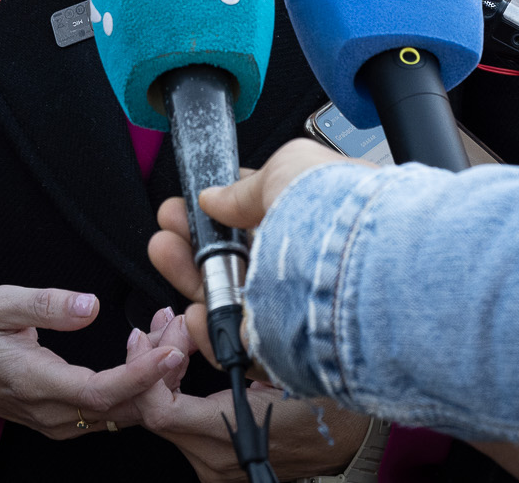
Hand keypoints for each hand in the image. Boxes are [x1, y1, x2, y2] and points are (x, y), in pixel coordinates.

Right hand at [0, 285, 184, 438]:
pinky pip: (106, 410)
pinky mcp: (58, 419)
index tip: (170, 351)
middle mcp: (48, 412)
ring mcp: (54, 421)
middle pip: (121, 408)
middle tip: (180, 326)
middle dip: (160, 372)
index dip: (141, 377)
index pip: (100, 392)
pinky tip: (145, 351)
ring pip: (118, 413)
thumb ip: (45, 304)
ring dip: (151, 379)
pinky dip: (134, 385)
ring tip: (168, 331)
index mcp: (32, 383)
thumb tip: (89, 306)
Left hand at [125, 308, 370, 482]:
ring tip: (172, 330)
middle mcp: (215, 459)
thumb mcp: (289, 367)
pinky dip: (174, 385)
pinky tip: (180, 355)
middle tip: (166, 322)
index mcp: (232, 436)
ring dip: (161, 370)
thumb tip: (199, 318)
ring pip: (164, 415)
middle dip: (152, 359)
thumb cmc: (332, 406)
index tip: (163, 334)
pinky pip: (179, 421)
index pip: (160, 410)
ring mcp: (214, 464)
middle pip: (154, 411)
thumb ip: (240, 346)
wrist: (354, 444)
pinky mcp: (216, 458)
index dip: (151, 368)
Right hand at [149, 139, 343, 369]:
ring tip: (165, 252)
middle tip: (168, 224)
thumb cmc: (336, 210)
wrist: (354, 271)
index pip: (263, 216)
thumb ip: (246, 186)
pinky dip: (210, 328)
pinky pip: (237, 342)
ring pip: (231, 297)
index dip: (221, 209)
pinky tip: (195, 311)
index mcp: (318, 220)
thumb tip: (214, 197)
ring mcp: (296, 308)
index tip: (191, 202)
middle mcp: (308, 264)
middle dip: (195, 239)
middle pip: (239, 257)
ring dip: (191, 275)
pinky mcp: (285, 351)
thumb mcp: (287, 167)